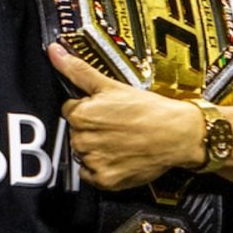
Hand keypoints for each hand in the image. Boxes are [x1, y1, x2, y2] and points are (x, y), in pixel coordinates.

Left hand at [47, 44, 204, 190]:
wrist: (178, 134)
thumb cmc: (148, 109)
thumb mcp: (111, 85)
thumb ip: (77, 70)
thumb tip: (54, 52)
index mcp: (80, 115)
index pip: (70, 110)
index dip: (88, 108)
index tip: (105, 110)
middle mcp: (82, 141)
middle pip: (75, 132)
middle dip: (91, 127)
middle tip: (116, 124)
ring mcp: (94, 162)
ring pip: (83, 152)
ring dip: (95, 147)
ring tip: (119, 139)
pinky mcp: (105, 180)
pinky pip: (90, 174)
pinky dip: (100, 167)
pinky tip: (118, 156)